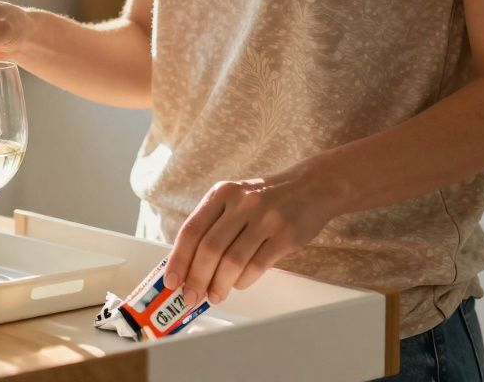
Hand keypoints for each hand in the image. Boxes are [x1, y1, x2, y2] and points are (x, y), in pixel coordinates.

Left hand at [164, 164, 336, 307]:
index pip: (192, 230)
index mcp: (221, 193)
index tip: (172, 281)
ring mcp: (265, 219)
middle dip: (197, 278)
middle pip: (210, 249)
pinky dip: (243, 280)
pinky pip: (257, 265)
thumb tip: (188, 265)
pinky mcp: (285, 235)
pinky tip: (238, 283)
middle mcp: (241, 203)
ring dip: (220, 284)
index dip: (179, 259)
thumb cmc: (266, 198)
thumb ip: (212, 225)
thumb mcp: (234, 199)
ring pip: (233, 261)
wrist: (311, 186)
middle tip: (192, 296)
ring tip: (215, 295)